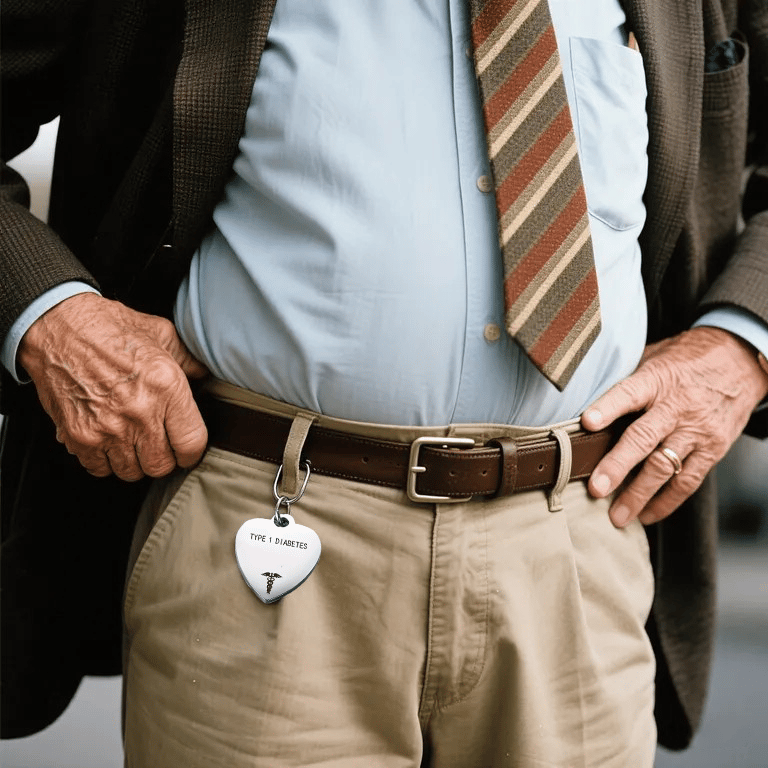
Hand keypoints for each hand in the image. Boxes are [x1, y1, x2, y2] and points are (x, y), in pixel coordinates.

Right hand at [19, 293, 208, 480]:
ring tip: (132, 439)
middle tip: (158, 443)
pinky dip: (105, 460)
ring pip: (132, 472)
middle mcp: (139, 412)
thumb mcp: (161, 334)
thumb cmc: (108, 327)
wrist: (57, 325)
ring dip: (134, 461)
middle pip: (162, 465)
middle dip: (164, 458)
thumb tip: (205, 376)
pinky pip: (100, 468)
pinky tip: (108, 440)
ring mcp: (107, 428)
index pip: (191, 444)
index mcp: (166, 387)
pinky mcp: (79, 436)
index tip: (187, 449)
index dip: (192, 452)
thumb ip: (188, 360)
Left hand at [581, 327, 767, 526]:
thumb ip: (626, 380)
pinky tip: (646, 514)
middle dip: (618, 465)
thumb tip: (585, 399)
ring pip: (665, 466)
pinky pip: (688, 481)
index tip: (586, 422)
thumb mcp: (653, 357)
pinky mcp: (713, 449)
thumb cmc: (684, 360)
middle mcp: (676, 406)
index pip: (629, 392)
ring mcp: (696, 430)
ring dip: (639, 494)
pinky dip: (666, 501)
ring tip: (617, 515)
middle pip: (644, 437)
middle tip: (597, 489)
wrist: (739, 360)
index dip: (607, 407)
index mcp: (657, 380)